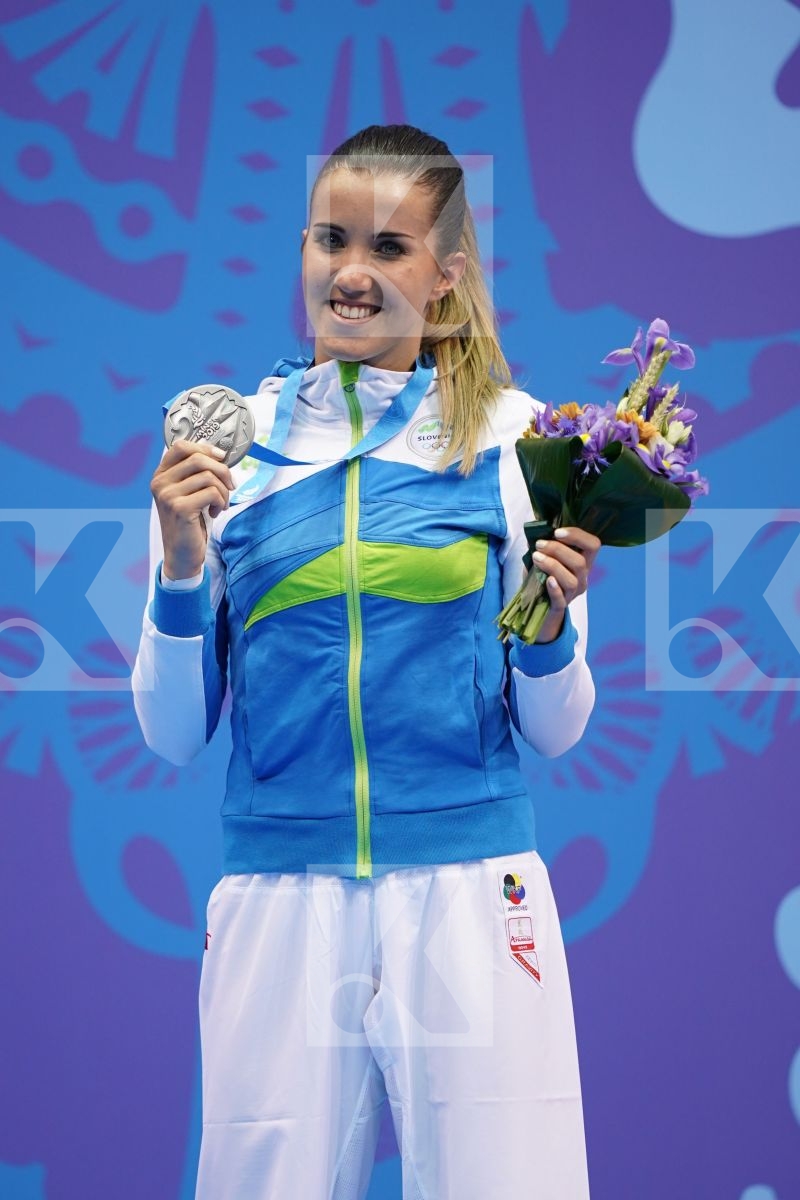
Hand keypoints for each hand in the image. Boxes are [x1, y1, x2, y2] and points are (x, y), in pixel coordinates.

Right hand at [151, 439, 233, 579]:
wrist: (182, 554)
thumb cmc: (189, 523)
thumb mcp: (189, 493)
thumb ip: (196, 473)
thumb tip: (217, 453)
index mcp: (160, 475)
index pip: (180, 446)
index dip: (205, 448)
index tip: (222, 458)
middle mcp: (160, 483)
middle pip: (198, 459)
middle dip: (222, 471)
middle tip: (230, 485)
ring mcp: (168, 495)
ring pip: (208, 476)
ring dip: (223, 491)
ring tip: (221, 504)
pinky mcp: (180, 508)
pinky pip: (212, 492)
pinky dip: (221, 501)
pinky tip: (216, 512)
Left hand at [530, 526, 600, 642]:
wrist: (537, 607)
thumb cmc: (542, 578)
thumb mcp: (542, 558)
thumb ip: (542, 546)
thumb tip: (534, 531)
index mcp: (582, 562)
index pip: (593, 545)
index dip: (578, 536)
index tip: (557, 532)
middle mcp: (582, 578)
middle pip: (580, 562)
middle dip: (558, 549)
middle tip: (539, 545)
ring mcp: (572, 594)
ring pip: (571, 580)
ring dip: (553, 565)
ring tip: (536, 557)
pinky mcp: (560, 606)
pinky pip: (561, 599)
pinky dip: (555, 589)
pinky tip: (547, 580)